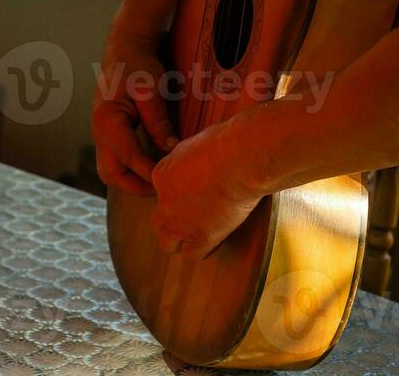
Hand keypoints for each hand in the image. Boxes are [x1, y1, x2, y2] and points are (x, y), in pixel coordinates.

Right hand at [91, 20, 177, 194]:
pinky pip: (115, 160)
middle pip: (112, 175)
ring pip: (111, 171)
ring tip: (159, 178)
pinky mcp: (108, 134)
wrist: (125, 49)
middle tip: (163, 185)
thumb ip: (158, 122)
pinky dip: (130, 169)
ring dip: (132, 180)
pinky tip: (152, 165)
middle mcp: (99, 132)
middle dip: (137, 186)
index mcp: (108, 120)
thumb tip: (171, 150)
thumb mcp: (151, 91)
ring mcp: (101, 134)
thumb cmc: (138, 65)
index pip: (130, 158)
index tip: (171, 178)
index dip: (151, 172)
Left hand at [150, 119, 263, 259]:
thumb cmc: (225, 144)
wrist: (240, 159)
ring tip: (197, 231)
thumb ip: (187, 157)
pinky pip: (190, 254)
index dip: (178, 192)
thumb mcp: (196, 142)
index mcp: (160, 175)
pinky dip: (198, 249)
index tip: (195, 189)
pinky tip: (210, 238)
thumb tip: (192, 160)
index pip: (161, 191)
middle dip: (171, 218)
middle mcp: (164, 202)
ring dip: (179, 239)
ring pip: (167, 243)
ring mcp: (180, 222)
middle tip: (192, 213)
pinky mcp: (200, 237)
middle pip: (158, 220)